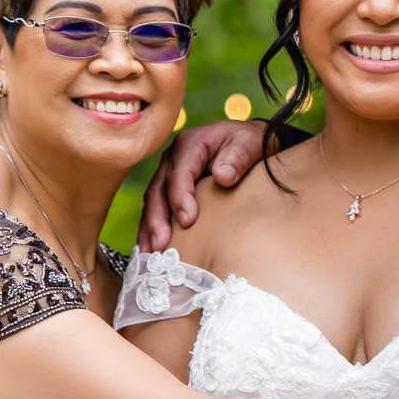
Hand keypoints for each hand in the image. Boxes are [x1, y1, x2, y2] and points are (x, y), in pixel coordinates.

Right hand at [140, 120, 267, 248]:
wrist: (247, 144)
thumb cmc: (249, 143)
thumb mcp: (249, 144)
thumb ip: (237, 158)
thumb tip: (222, 176)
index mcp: (190, 144)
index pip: (179, 173)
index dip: (180, 197)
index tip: (187, 221)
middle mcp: (172, 159)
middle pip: (157, 190)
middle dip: (157, 219)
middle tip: (161, 245)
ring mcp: (167, 174)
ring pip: (152, 203)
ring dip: (149, 229)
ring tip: (151, 255)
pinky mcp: (168, 189)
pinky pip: (156, 209)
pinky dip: (151, 229)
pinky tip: (151, 251)